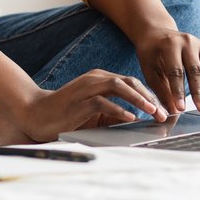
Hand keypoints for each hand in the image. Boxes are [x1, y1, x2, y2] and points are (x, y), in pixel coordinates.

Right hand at [20, 70, 166, 141]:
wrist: (35, 114)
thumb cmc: (66, 115)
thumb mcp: (95, 113)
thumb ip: (113, 113)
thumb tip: (137, 120)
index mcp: (101, 79)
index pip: (132, 82)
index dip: (150, 94)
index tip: (164, 108)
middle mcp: (96, 79)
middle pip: (130, 81)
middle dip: (149, 96)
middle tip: (164, 112)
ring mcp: (87, 88)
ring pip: (119, 87)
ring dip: (138, 100)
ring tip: (153, 112)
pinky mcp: (79, 101)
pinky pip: (102, 102)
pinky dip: (118, 109)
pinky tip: (131, 118)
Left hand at [136, 29, 199, 113]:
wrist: (159, 32)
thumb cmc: (151, 52)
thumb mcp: (149, 69)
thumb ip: (160, 89)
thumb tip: (172, 111)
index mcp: (170, 45)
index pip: (176, 71)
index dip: (178, 91)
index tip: (181, 108)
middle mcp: (188, 43)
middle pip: (196, 70)